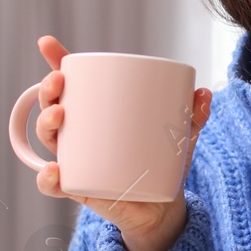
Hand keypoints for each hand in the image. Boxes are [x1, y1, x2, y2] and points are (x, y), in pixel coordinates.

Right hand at [31, 34, 211, 250]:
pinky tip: (54, 170)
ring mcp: (76, 159)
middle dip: (48, 90)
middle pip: (52, 105)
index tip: (47, 44)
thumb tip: (204, 93)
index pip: (72, 83)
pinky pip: (54, 185)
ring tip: (59, 115)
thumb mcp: (181, 136)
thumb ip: (192, 116)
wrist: (161, 207)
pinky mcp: (79, 188)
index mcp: (97, 111)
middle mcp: (79, 132)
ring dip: (46, 124)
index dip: (56, 61)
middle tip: (58, 82)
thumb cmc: (163, 162)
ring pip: (49, 138)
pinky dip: (48, 179)